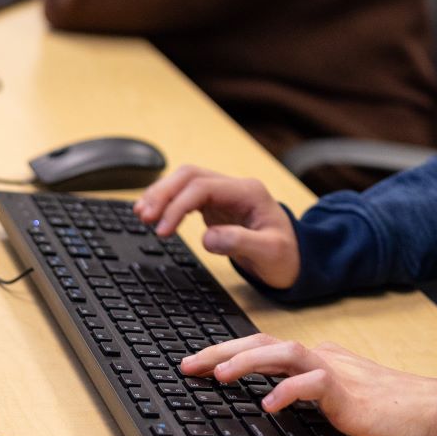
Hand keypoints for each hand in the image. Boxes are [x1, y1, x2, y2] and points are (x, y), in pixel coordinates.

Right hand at [133, 165, 297, 288]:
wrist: (294, 259)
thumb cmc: (286, 255)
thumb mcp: (270, 252)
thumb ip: (240, 242)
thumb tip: (207, 238)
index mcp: (248, 192)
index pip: (203, 187)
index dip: (178, 206)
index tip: (163, 230)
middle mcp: (234, 188)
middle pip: (190, 176)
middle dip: (163, 193)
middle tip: (144, 216)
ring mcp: (224, 194)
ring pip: (185, 181)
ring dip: (161, 194)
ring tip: (142, 214)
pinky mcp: (216, 205)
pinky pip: (186, 195)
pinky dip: (168, 202)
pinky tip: (154, 214)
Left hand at [181, 335, 436, 435]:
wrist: (433, 413)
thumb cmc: (389, 413)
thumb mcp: (334, 405)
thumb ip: (305, 399)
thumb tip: (267, 403)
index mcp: (316, 360)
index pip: (263, 349)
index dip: (227, 353)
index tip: (197, 365)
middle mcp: (321, 358)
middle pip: (264, 343)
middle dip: (222, 351)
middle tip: (188, 365)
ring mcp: (335, 371)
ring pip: (285, 352)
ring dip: (248, 362)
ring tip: (219, 376)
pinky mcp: (350, 392)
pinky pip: (314, 384)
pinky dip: (289, 391)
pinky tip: (269, 404)